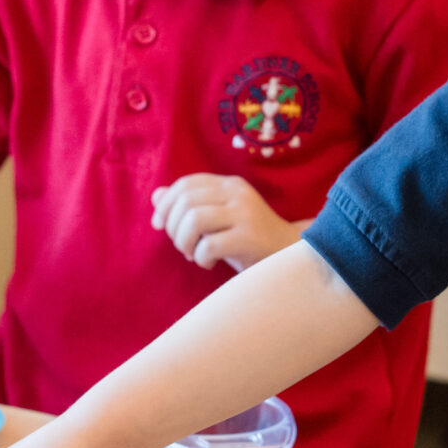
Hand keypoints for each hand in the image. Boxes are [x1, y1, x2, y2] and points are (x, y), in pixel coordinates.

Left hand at [151, 173, 300, 271]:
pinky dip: (200, 258)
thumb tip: (156, 196)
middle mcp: (238, 194)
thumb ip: (190, 206)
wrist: (292, 257)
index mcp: (230, 185)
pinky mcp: (250, 238)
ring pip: (194, 220)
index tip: (159, 225)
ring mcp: (245, 214)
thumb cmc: (249, 241)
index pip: (186, 184)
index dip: (165, 204)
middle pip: (186, 201)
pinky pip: (208, 245)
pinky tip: (209, 263)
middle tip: (182, 246)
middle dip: (172, 227)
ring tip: (192, 254)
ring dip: (183, 242)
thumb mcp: (219, 220)